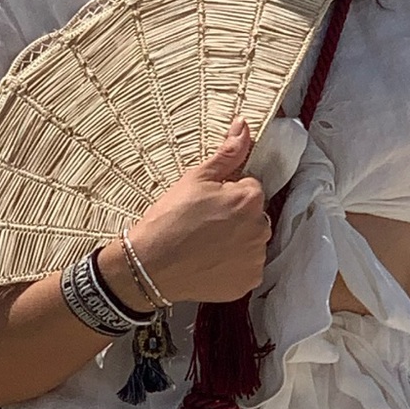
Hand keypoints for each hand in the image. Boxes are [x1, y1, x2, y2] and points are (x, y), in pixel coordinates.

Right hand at [99, 119, 269, 306]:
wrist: (149, 266)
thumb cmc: (168, 219)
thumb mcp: (195, 179)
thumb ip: (227, 154)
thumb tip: (244, 127)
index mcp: (250, 198)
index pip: (249, 188)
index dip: (226, 194)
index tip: (206, 205)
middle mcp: (260, 228)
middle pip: (253, 216)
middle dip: (235, 218)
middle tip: (203, 226)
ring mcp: (254, 258)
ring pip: (250, 242)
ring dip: (235, 242)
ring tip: (204, 246)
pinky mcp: (246, 282)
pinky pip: (246, 268)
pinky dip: (232, 266)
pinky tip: (209, 263)